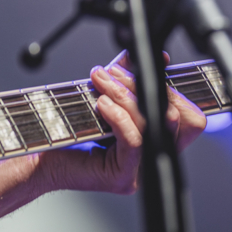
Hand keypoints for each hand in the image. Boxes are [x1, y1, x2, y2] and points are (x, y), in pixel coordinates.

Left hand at [35, 50, 206, 193]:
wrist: (41, 158)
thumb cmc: (70, 127)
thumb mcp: (105, 94)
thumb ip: (128, 77)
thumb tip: (150, 55)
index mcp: (158, 139)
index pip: (190, 116)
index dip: (177, 87)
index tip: (157, 62)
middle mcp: (156, 156)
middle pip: (181, 119)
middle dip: (148, 86)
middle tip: (114, 72)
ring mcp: (142, 170)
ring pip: (154, 124)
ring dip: (126, 94)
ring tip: (100, 81)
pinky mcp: (123, 177)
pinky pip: (135, 141)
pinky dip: (119, 116)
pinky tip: (101, 104)